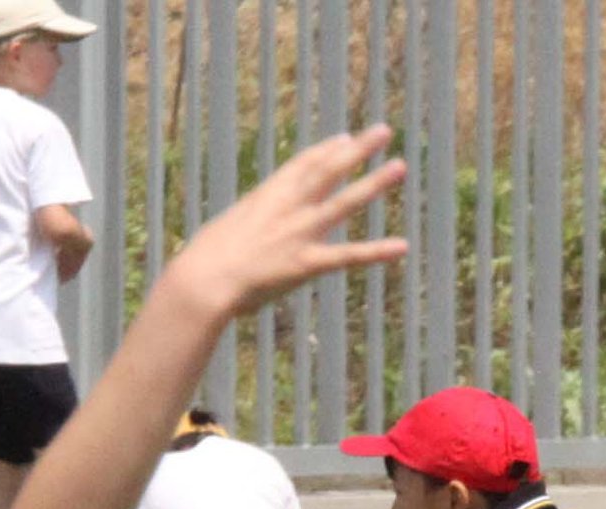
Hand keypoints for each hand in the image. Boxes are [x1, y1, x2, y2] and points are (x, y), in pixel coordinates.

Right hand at [162, 126, 406, 320]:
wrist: (203, 279)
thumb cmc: (203, 262)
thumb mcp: (225, 232)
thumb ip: (245, 228)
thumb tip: (242, 234)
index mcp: (266, 197)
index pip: (302, 165)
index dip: (326, 150)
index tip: (344, 138)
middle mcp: (287, 208)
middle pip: (328, 171)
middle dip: (357, 150)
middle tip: (383, 131)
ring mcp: (299, 233)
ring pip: (344, 202)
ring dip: (374, 183)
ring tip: (400, 166)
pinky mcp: (306, 264)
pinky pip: (347, 257)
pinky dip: (376, 252)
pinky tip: (401, 247)